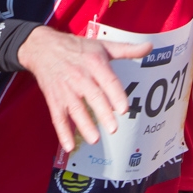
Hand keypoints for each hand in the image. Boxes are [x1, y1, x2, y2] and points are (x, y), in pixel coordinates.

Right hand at [18, 26, 150, 152]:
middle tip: (113, 129)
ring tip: (95, 140)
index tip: (123, 109)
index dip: (115, 94)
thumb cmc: (77, 48)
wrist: (42, 47)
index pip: (107, 80)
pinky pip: (58, 117)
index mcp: (94, 63)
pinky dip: (62, 132)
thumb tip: (150, 46)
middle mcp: (80, 76)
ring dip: (84, 125)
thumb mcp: (102, 45)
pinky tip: (69, 147)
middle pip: (92, 96)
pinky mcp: (54, 99)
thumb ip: (126, 49)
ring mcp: (66, 90)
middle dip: (102, 113)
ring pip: (75, 109)